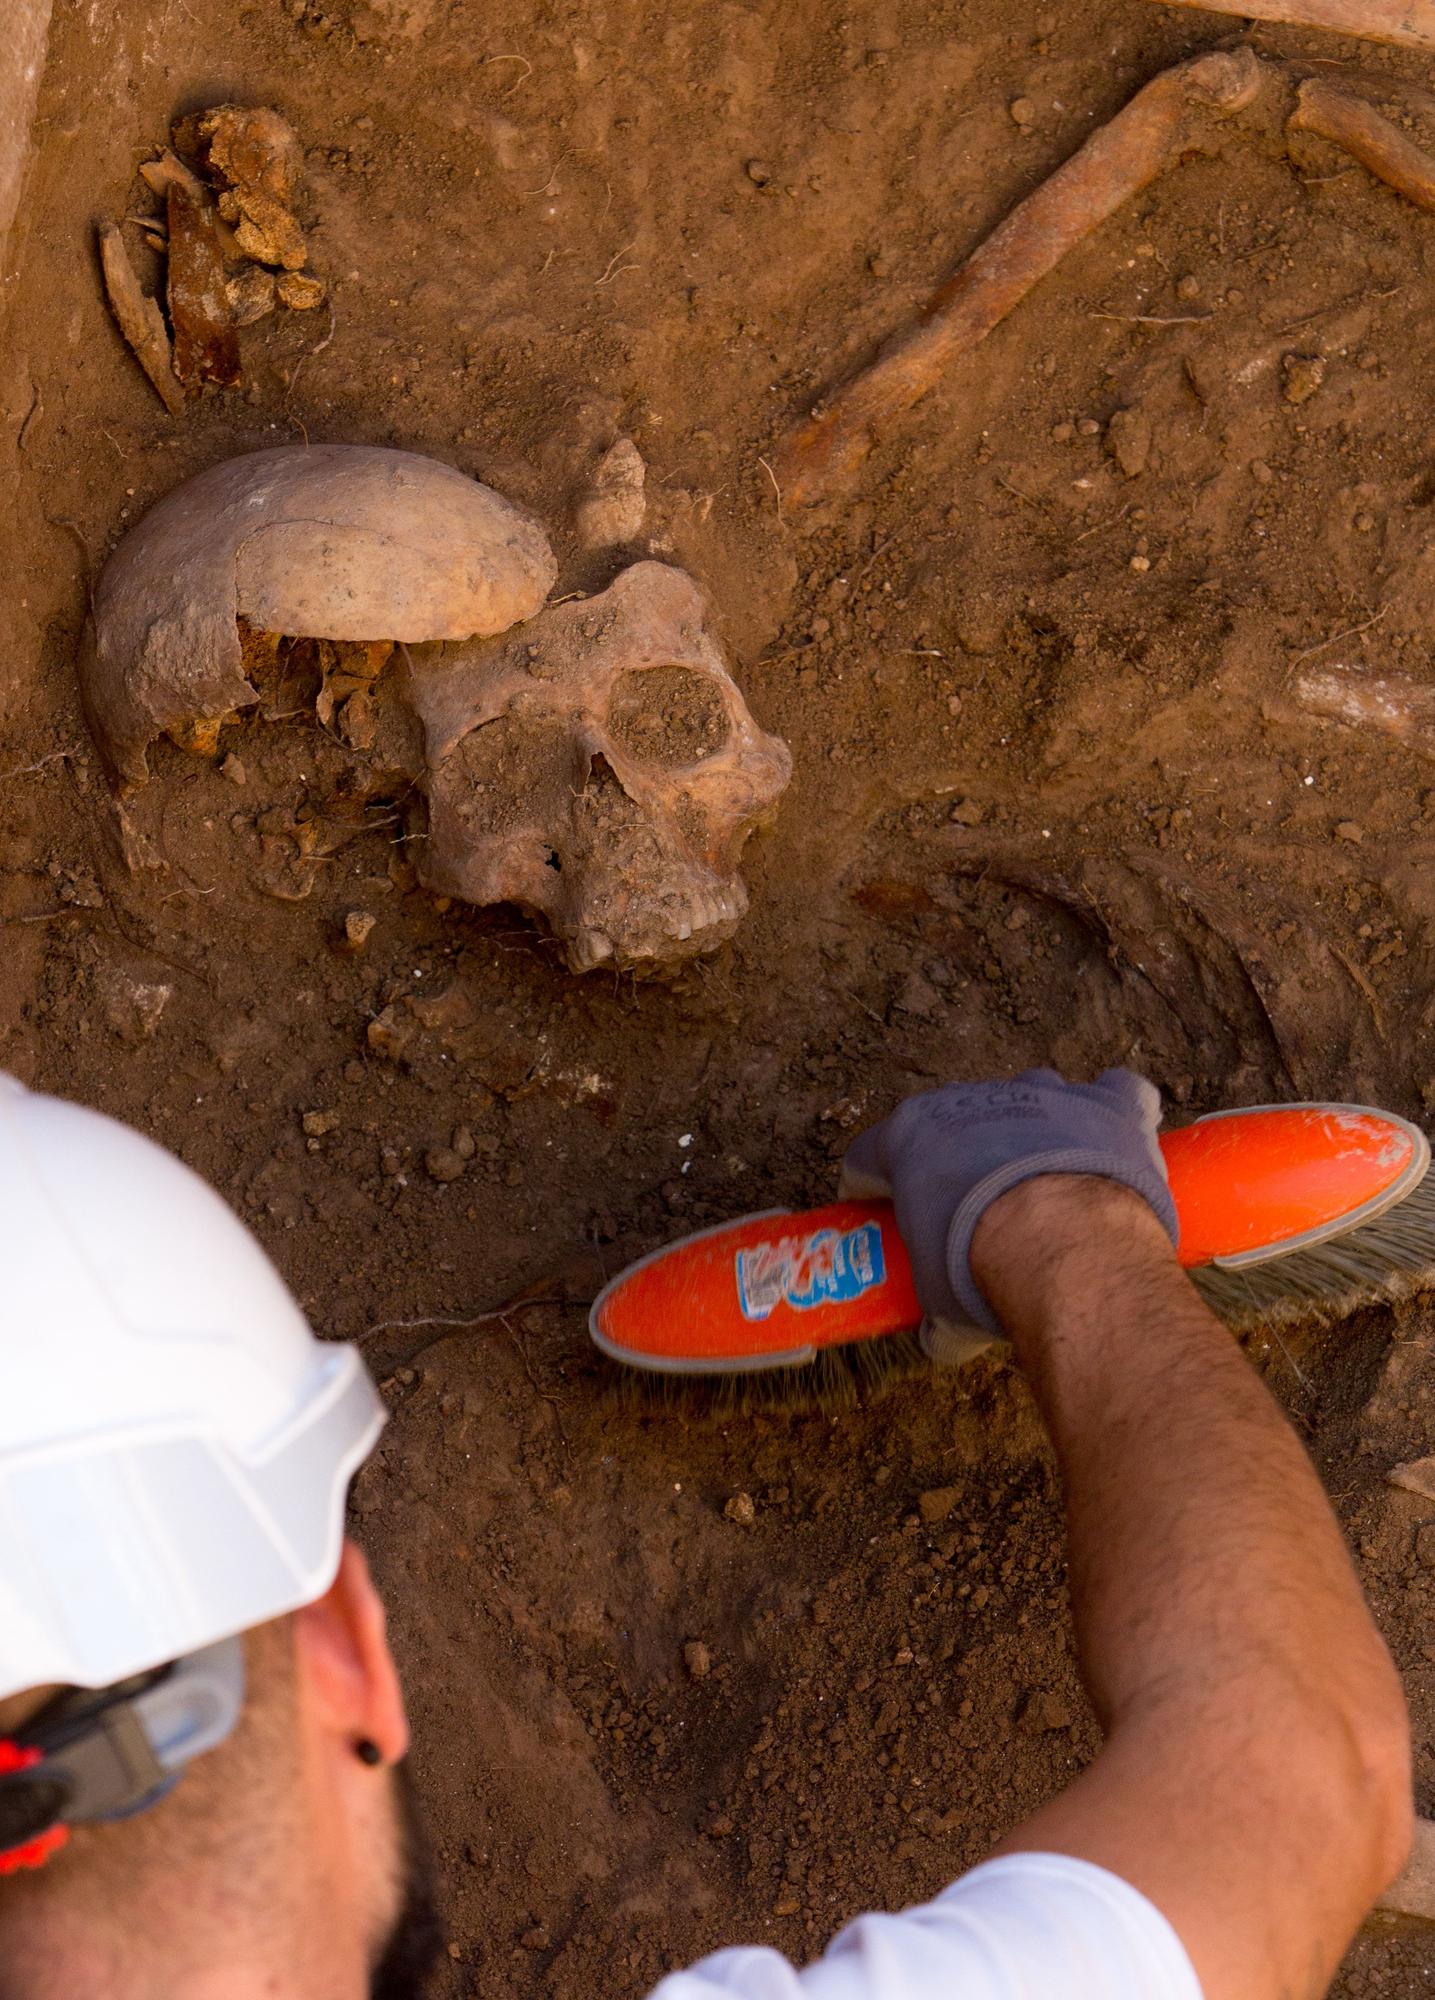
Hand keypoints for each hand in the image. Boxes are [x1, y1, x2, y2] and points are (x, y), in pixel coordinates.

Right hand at [840, 1068, 1177, 1334]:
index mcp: (912, 1136)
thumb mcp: (942, 1304)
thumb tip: (942, 1341)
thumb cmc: (983, 1267)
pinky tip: (1120, 1142)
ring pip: (1036, 1095)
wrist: (1066, 1247)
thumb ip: (938, 1316)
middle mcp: (975, 1100)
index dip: (872, 1186)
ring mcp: (1047, 1095)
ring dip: (1039, 1127)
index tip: (881, 1214)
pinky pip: (1116, 1093)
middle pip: (957, 1121)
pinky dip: (1118, 1112)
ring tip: (1051, 1176)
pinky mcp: (1110, 1104)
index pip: (870, 1154)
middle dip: (961, 1157)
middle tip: (976, 1209)